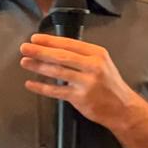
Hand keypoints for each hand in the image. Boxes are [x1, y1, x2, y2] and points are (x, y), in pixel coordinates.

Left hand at [19, 33, 140, 131]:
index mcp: (97, 54)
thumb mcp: (102, 63)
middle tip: (25, 48)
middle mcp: (93, 66)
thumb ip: (83, 56)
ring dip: (38, 66)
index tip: (35, 38)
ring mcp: (86, 82)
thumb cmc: (109, 85)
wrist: (122, 108)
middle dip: (40, 51)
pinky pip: (56, 91)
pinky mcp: (80, 98)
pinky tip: (31, 84)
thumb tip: (55, 48)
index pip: (69, 44)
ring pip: (57, 72)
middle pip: (61, 56)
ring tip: (25, 62)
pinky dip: (41, 87)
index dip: (50, 41)